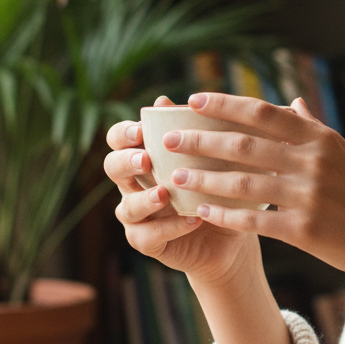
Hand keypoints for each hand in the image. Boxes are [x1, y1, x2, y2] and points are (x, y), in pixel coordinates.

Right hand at [103, 96, 261, 289]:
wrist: (232, 234)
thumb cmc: (217, 187)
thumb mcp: (210, 158)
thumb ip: (189, 131)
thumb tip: (164, 100)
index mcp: (144, 157)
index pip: (118, 139)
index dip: (123, 133)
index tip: (140, 130)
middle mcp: (134, 185)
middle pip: (112, 168)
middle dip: (126, 162)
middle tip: (146, 160)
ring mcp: (137, 215)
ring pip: (126, 207)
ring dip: (144, 199)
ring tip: (165, 193)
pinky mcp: (147, 242)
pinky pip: (147, 236)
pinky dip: (168, 228)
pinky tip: (191, 219)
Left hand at [166, 92, 344, 298]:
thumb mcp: (343, 154)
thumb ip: (312, 127)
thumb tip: (290, 101)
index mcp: (319, 137)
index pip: (262, 112)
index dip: (223, 104)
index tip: (191, 100)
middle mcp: (313, 161)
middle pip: (244, 144)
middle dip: (200, 140)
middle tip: (168, 140)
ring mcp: (309, 195)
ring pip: (242, 182)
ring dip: (204, 178)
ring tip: (174, 176)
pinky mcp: (305, 230)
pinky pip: (254, 219)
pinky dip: (224, 215)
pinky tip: (200, 211)